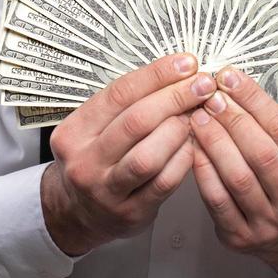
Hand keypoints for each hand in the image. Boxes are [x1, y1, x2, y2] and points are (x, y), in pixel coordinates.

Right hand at [41, 53, 217, 256]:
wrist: (79, 213)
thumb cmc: (96, 161)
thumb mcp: (95, 129)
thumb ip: (129, 104)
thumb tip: (178, 72)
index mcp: (74, 132)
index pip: (119, 94)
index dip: (157, 75)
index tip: (186, 64)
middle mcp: (85, 161)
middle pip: (136, 121)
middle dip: (176, 98)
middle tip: (202, 86)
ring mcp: (106, 191)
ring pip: (148, 156)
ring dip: (179, 131)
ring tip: (196, 116)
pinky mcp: (130, 213)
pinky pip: (164, 182)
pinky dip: (184, 159)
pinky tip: (193, 145)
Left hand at [188, 67, 277, 277]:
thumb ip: (275, 133)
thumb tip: (237, 90)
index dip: (254, 100)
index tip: (231, 78)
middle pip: (261, 154)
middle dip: (232, 119)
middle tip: (211, 96)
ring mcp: (266, 225)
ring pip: (236, 177)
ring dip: (214, 141)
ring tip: (199, 117)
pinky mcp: (239, 237)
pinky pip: (216, 199)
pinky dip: (202, 170)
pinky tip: (194, 148)